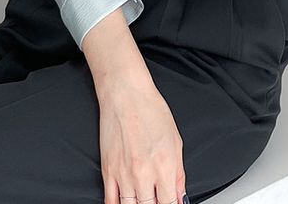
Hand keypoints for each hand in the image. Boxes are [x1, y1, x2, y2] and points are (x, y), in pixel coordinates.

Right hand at [98, 70, 187, 203]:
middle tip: (157, 198)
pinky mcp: (108, 172)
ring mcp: (124, 175)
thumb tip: (179, 196)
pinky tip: (126, 202)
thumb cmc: (151, 111)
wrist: (126, 95)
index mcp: (165, 166)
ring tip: (143, 199)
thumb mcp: (176, 141)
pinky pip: (111, 202)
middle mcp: (144, 175)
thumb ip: (179, 173)